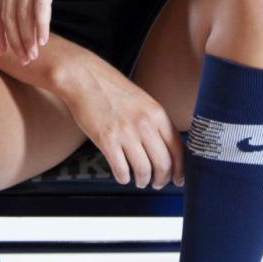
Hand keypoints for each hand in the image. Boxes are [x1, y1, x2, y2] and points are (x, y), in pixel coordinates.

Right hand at [54, 54, 185, 188]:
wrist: (83, 77)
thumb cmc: (110, 88)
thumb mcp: (142, 101)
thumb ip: (154, 122)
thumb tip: (164, 147)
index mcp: (157, 113)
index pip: (178, 148)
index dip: (180, 169)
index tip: (178, 179)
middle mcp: (145, 124)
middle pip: (163, 163)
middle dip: (162, 179)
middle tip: (157, 183)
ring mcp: (126, 133)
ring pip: (143, 170)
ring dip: (142, 181)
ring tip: (139, 181)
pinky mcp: (107, 140)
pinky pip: (121, 169)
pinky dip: (123, 177)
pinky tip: (122, 176)